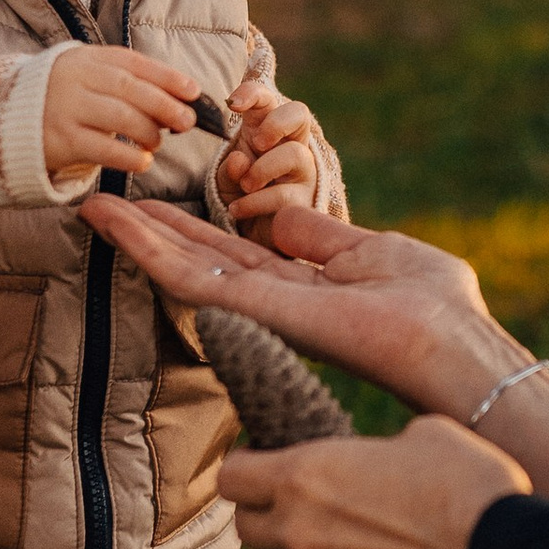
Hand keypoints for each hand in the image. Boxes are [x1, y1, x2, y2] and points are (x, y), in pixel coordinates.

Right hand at [42, 44, 198, 183]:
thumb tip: (181, 101)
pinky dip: (129, 156)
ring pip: (119, 117)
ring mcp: (65, 108)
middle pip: (129, 88)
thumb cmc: (64, 100)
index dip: (166, 76)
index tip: (193, 91)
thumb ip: (128, 85)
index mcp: (86, 58)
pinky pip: (102, 149)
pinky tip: (143, 161)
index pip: (133, 63)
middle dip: (164, 104)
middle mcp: (74, 79)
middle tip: (188, 121)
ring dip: (149, 131)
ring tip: (158, 142)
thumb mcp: (89, 80)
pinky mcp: (59, 141)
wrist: (7, 123)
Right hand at [79, 190, 492, 400]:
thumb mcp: (372, 252)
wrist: (453, 346)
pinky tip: (126, 231)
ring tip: (95, 207)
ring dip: (140, 238)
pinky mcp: (262, 313)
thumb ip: (320, 238)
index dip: (189, 229)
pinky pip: (200, 281)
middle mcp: (274, 302)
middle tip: (99, 202)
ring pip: (186, 270)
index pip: (232, 254)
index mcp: (303, 286)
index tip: (151, 202)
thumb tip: (278, 219)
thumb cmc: (433, 306)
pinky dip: (157, 254)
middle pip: (198, 261)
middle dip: (150, 232)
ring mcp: (263, 311)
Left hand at [217, 88, 322, 227]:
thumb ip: (230, 166)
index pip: (267, 100)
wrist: (254, 237)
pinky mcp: (306, 201)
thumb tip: (240, 159)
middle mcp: (291, 145)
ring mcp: (304, 173)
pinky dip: (255, 202)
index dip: (253, 93)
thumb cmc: (243, 196)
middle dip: (277, 123)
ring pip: (295, 154)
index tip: (234, 103)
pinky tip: (238, 209)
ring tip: (245, 186)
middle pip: (299, 113)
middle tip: (257, 143)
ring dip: (262, 169)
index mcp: (267, 131)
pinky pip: (284, 195)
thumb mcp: (228, 177)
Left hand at [228, 419, 528, 548]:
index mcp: (307, 477)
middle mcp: (301, 535)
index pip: (232, 477)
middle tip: (303, 503)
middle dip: (268, 515)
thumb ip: (382, 446)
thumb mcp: (427, 433)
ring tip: (345, 544)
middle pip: (248, 530)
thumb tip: (384, 456)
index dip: (246, 467)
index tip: (264, 464)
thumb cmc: (470, 485)